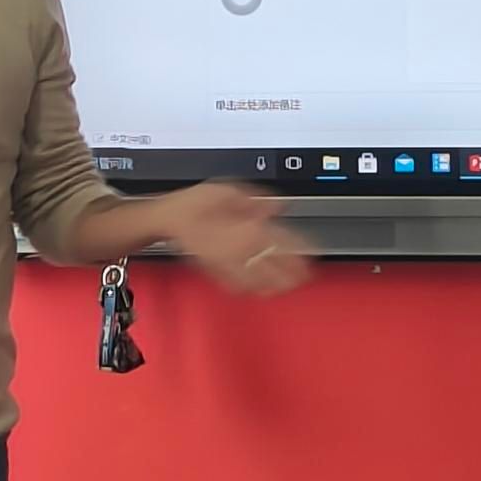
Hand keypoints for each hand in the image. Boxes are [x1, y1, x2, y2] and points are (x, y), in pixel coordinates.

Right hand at [157, 181, 312, 296]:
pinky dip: (250, 289)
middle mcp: (238, 248)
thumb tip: (278, 205)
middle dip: (292, 273)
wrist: (168, 218)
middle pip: (272, 265)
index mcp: (245, 226)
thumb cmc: (195, 202)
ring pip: (256, 280)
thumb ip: (255, 200)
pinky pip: (235, 285)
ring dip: (275, 284)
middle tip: (307, 277)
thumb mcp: (228, 190)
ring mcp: (226, 263)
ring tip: (289, 286)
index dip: (299, 250)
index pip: (280, 242)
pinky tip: (259, 290)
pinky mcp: (214, 271)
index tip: (312, 255)